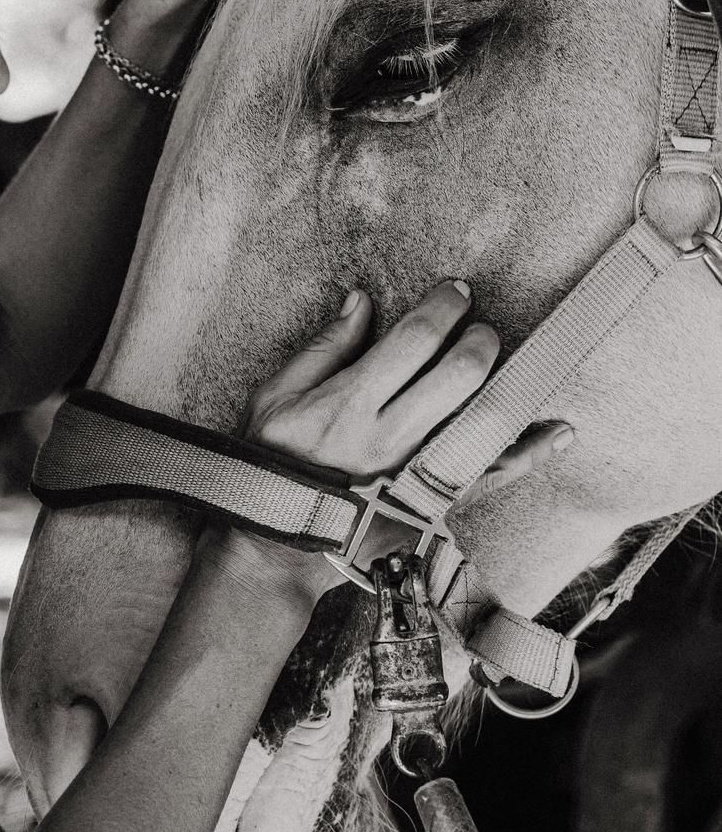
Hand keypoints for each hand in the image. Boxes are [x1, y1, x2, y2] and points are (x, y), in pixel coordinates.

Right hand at [219, 282, 573, 601]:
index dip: (443, 306)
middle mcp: (392, 436)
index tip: (456, 290)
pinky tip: (558, 431)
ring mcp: (417, 472)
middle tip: (478, 328)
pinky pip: (491, 475)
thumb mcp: (275, 397)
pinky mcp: (433, 501)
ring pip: (482, 420)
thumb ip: (322, 349)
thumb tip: (361, 302)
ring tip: (508, 360)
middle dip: (479, 339)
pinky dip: (529, 452)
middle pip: (460, 374)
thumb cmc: (272, 463)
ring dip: (507, 382)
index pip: (414, 339)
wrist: (276, 541)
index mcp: (351, 403)